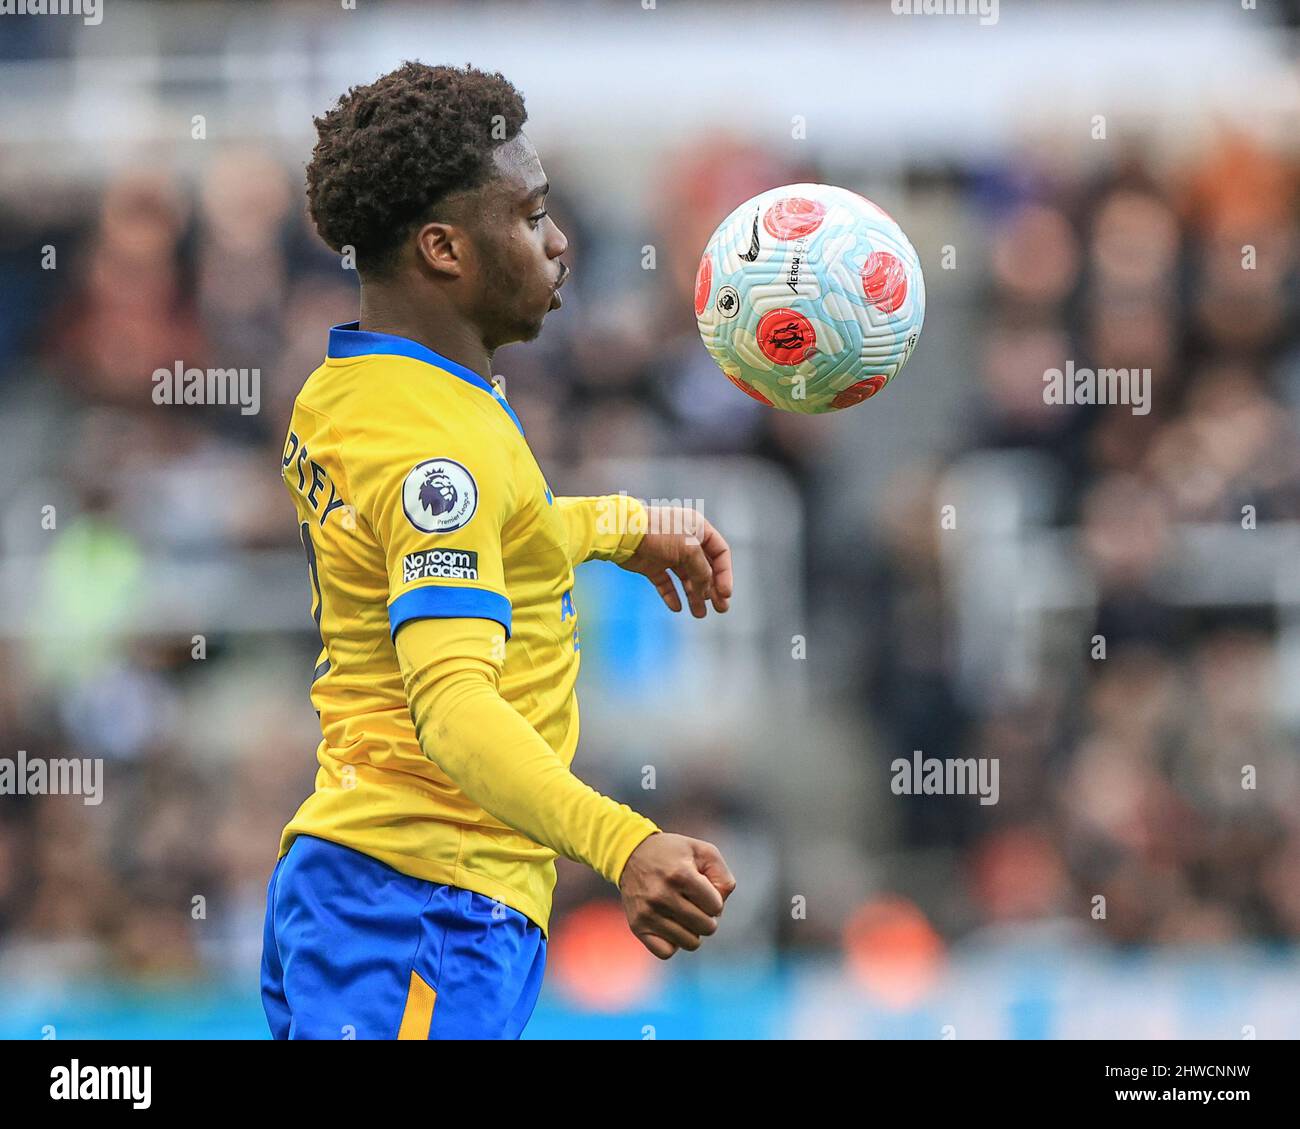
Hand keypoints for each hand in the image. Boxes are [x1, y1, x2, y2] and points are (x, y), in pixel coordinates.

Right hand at [618, 832, 736, 958]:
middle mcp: (662, 895)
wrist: (632, 853)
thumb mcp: (703, 851)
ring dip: (692, 930)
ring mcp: (648, 913)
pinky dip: (673, 942)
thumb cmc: (674, 854)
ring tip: (682, 913)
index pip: (716, 907)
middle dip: (707, 916)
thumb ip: (723, 877)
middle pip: (707, 928)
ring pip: (690, 943)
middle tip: (695, 903)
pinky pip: (666, 952)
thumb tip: (719, 910)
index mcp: (680, 874)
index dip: (715, 899)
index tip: (703, 889)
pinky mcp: (637, 926)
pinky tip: (670, 924)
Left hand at [621, 506, 732, 617]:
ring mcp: (667, 553)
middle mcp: (685, 540)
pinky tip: (677, 607)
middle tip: (721, 609)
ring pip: (686, 578)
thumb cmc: (660, 533)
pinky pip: (665, 582)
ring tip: (699, 614)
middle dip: (712, 589)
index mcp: (698, 528)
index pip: (720, 553)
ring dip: (694, 595)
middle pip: (705, 568)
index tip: (725, 594)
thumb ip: (702, 571)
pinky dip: (671, 594)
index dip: (725, 574)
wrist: (623, 532)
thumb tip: (707, 589)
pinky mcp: (651, 564)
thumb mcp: (689, 550)